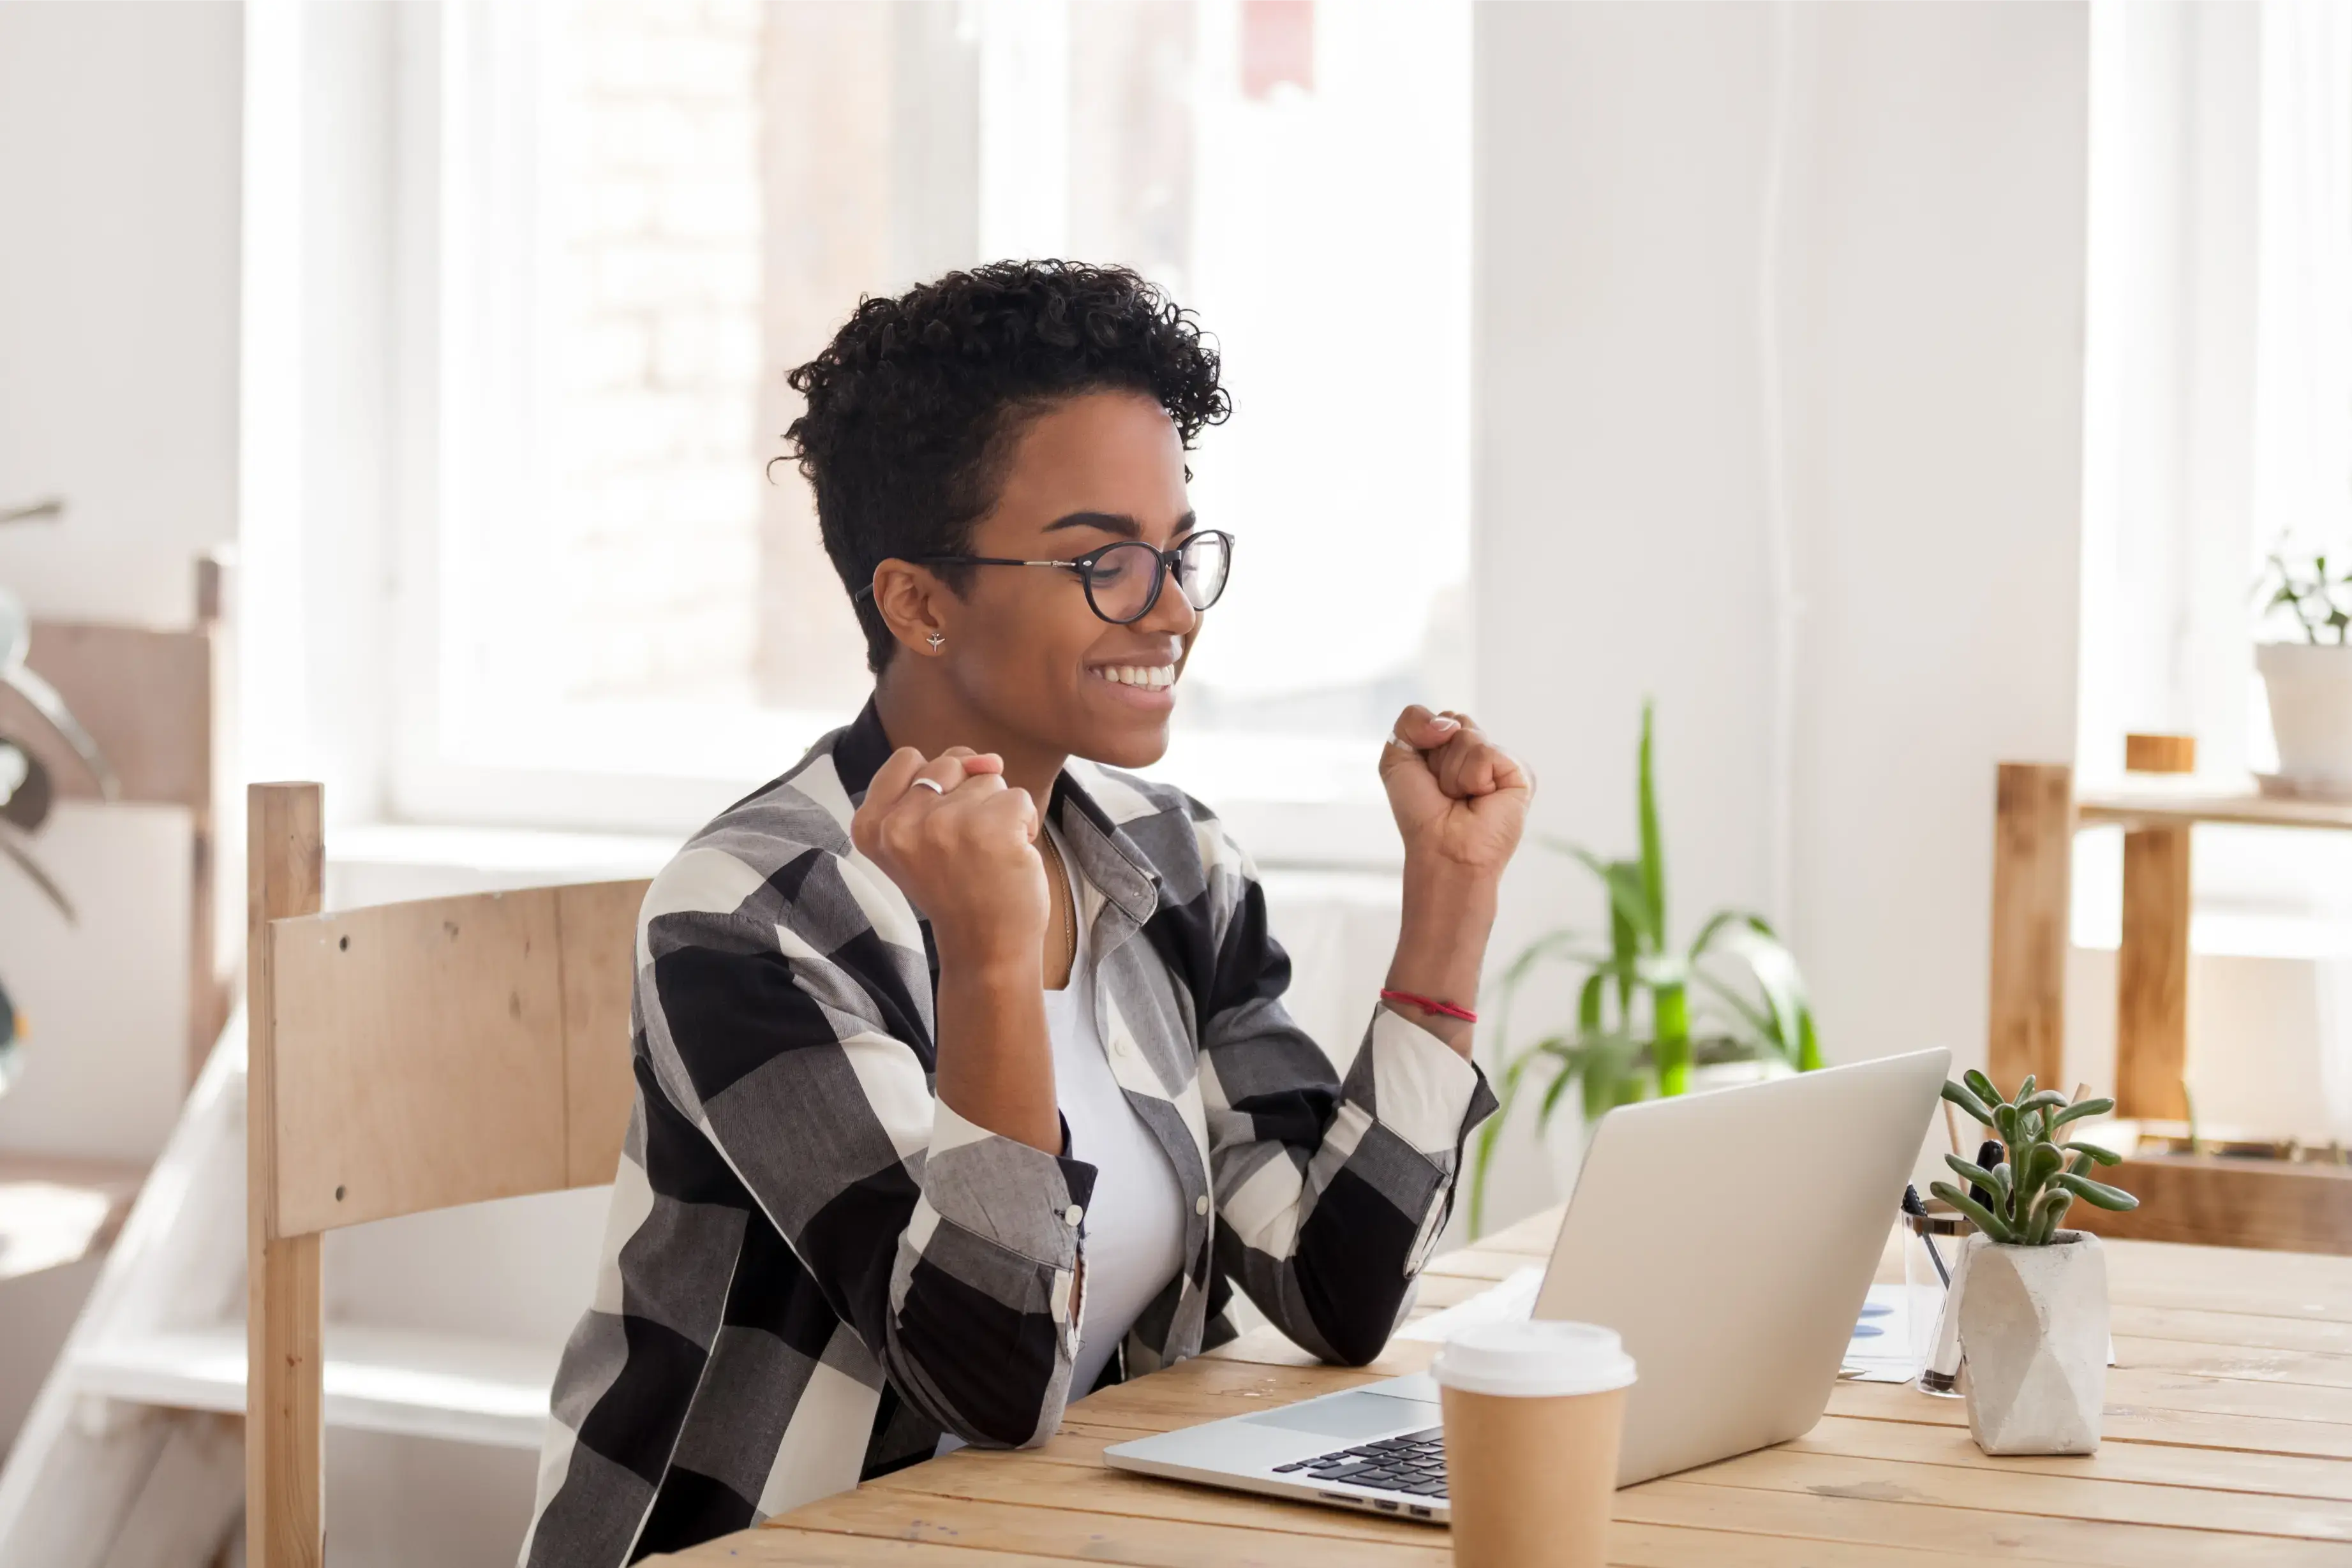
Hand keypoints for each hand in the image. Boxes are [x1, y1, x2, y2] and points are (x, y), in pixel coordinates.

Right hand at [851, 746, 1046, 972]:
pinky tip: (1010, 859)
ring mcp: (943, 824)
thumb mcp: (920, 836)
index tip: (937, 831)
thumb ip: (938, 784)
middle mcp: (899, 823)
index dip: (936, 786)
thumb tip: (988, 759)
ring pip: (988, 779)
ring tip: (986, 855)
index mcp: (871, 825)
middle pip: (950, 764)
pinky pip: (1019, 798)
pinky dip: (1024, 825)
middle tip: (965, 849)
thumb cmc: (958, 886)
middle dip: (969, 798)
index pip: (908, 758)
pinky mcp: (990, 828)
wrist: (986, 948)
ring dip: (998, 812)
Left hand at [1377, 706, 1531, 882]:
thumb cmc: (1421, 813)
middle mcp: (1480, 752)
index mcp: (1454, 748)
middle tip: (1446, 789)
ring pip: (1468, 736)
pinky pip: (1486, 753)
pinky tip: (1481, 798)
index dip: (1425, 744)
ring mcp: (1501, 762)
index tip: (1427, 776)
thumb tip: (1449, 723)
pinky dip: (1473, 778)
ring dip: (1453, 773)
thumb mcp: (1396, 760)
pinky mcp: (1520, 773)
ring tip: (1462, 797)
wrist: (1442, 849)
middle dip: (1439, 756)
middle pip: (1455, 720)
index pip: (1441, 717)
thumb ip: (1410, 721)